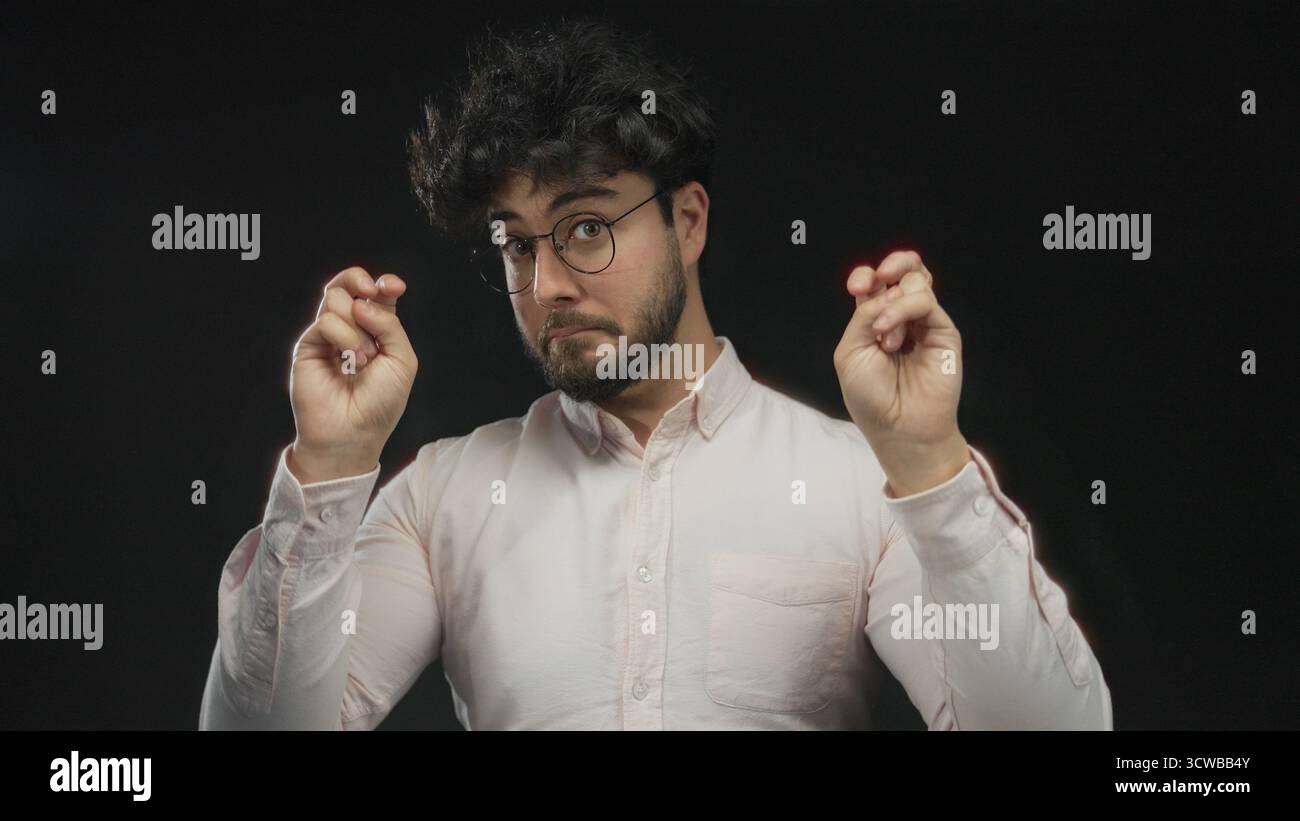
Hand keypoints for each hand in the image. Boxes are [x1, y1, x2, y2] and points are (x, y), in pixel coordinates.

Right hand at [287, 266, 417, 482]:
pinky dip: (344, 336)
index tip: (394, 287)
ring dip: (357, 322)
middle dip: (361, 282)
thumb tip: (363, 301)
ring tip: (365, 355)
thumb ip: (390, 325)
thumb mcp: (402, 361)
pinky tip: (352, 360)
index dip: (383, 284)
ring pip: (335, 298)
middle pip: (348, 285)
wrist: (354, 432)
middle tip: (371, 293)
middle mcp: (350, 330)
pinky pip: (325, 321)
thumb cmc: (381, 403)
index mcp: (376, 331)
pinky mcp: (308, 346)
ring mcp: (327, 337)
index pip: (375, 294)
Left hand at [833, 250, 969, 495]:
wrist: (899, 426)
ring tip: (883, 336)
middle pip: (903, 272)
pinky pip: (926, 302)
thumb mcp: (851, 352)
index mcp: (875, 322)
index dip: (866, 276)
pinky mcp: (943, 332)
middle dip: (890, 265)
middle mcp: (901, 319)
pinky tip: (891, 337)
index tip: (856, 288)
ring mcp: (924, 324)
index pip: (876, 284)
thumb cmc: (870, 397)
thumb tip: (888, 291)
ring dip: (893, 303)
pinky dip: (904, 310)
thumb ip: (864, 316)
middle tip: (876, 279)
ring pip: (917, 282)